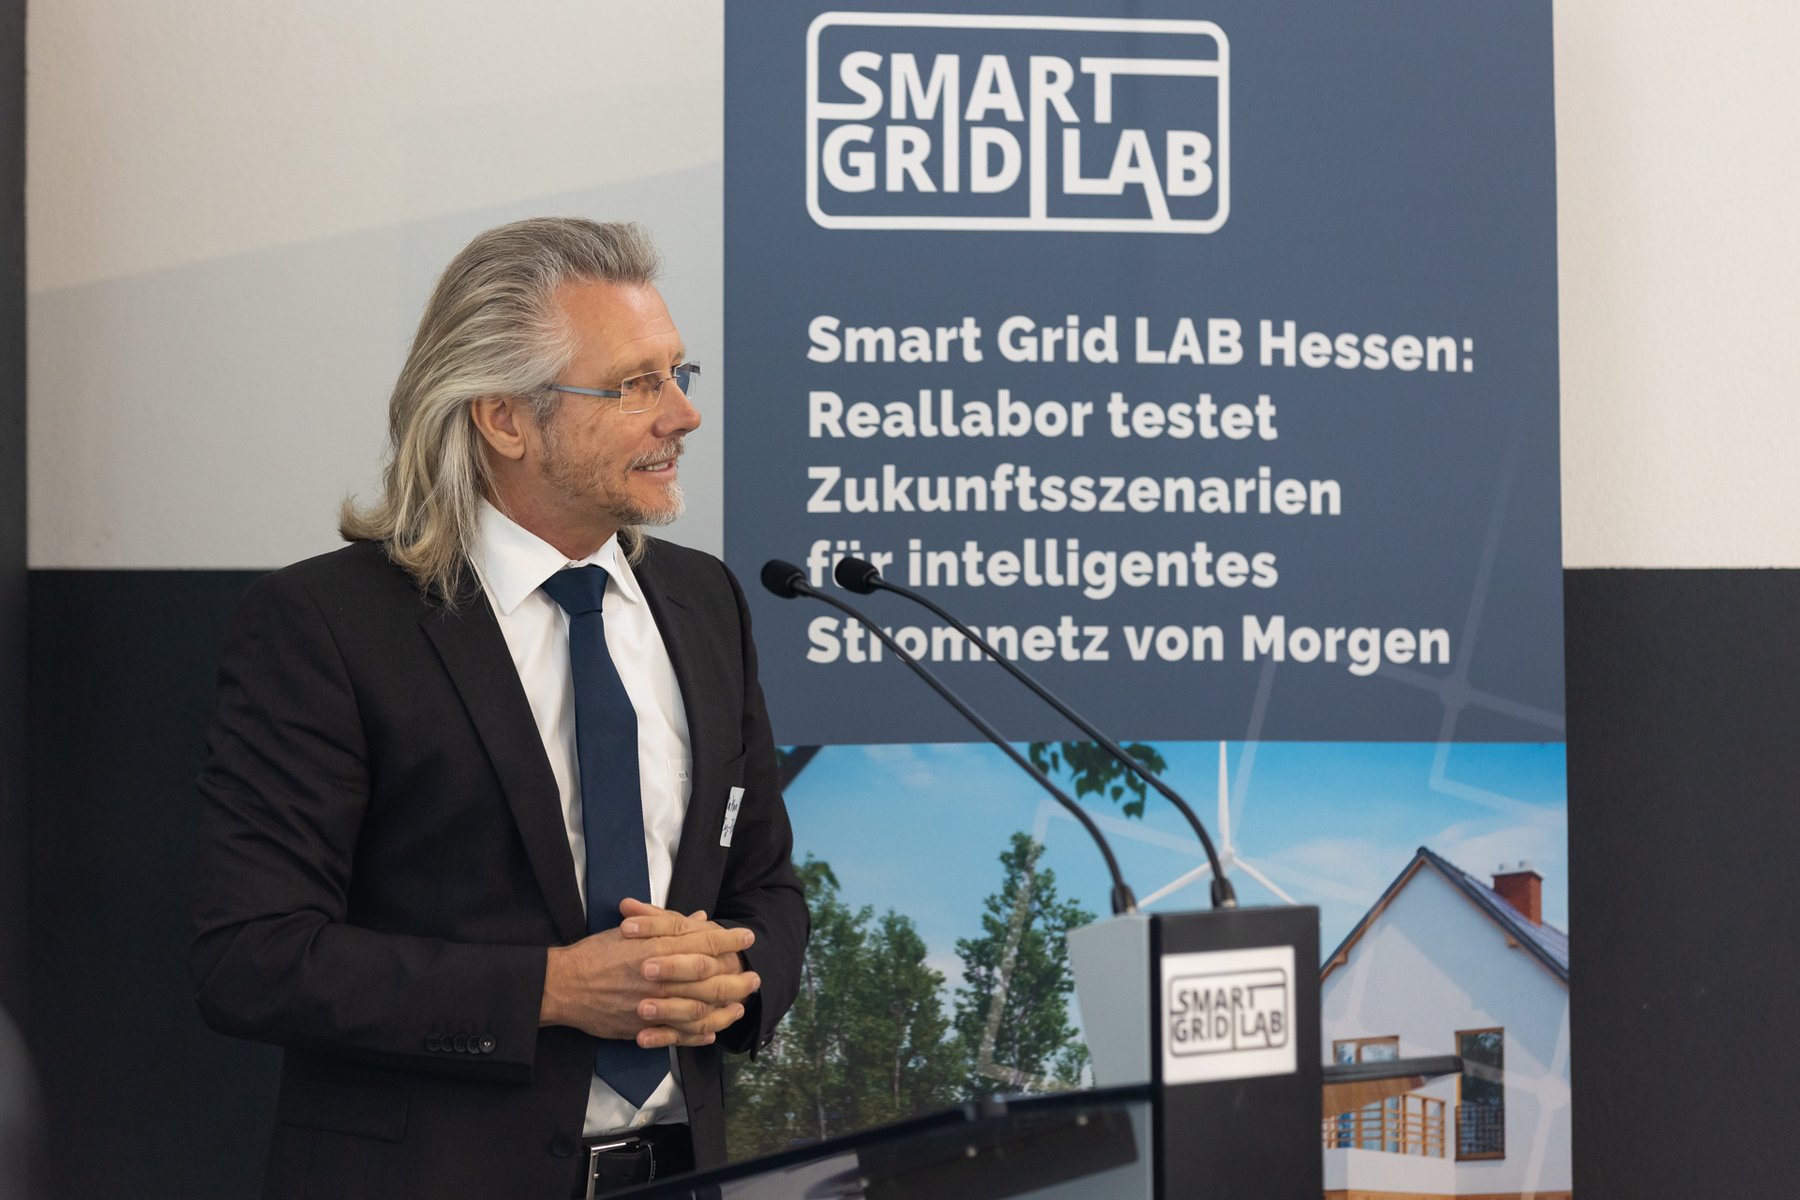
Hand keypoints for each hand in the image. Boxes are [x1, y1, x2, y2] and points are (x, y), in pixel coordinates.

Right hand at [540, 908, 754, 1046]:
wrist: (563, 985)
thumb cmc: (595, 954)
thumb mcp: (631, 930)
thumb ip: (668, 926)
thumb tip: (699, 919)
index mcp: (657, 948)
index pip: (703, 942)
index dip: (729, 940)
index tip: (748, 937)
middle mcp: (660, 976)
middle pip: (710, 978)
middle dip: (737, 977)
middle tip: (755, 977)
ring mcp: (653, 1005)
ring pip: (699, 1009)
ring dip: (725, 1009)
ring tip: (741, 1006)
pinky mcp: (643, 1027)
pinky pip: (678, 1034)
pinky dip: (698, 1035)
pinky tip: (712, 1033)